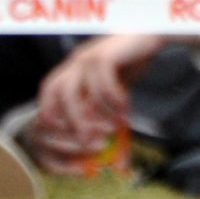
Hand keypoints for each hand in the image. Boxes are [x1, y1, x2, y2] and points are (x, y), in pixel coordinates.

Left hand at [29, 34, 166, 172]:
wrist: (151, 36)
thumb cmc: (131, 66)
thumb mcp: (115, 96)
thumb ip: (111, 120)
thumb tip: (118, 162)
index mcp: (70, 71)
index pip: (48, 97)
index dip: (55, 121)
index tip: (73, 141)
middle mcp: (72, 64)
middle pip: (54, 96)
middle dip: (69, 124)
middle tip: (90, 144)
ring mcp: (85, 58)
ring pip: (73, 93)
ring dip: (92, 117)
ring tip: (113, 130)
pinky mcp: (103, 55)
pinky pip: (100, 85)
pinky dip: (112, 102)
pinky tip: (126, 110)